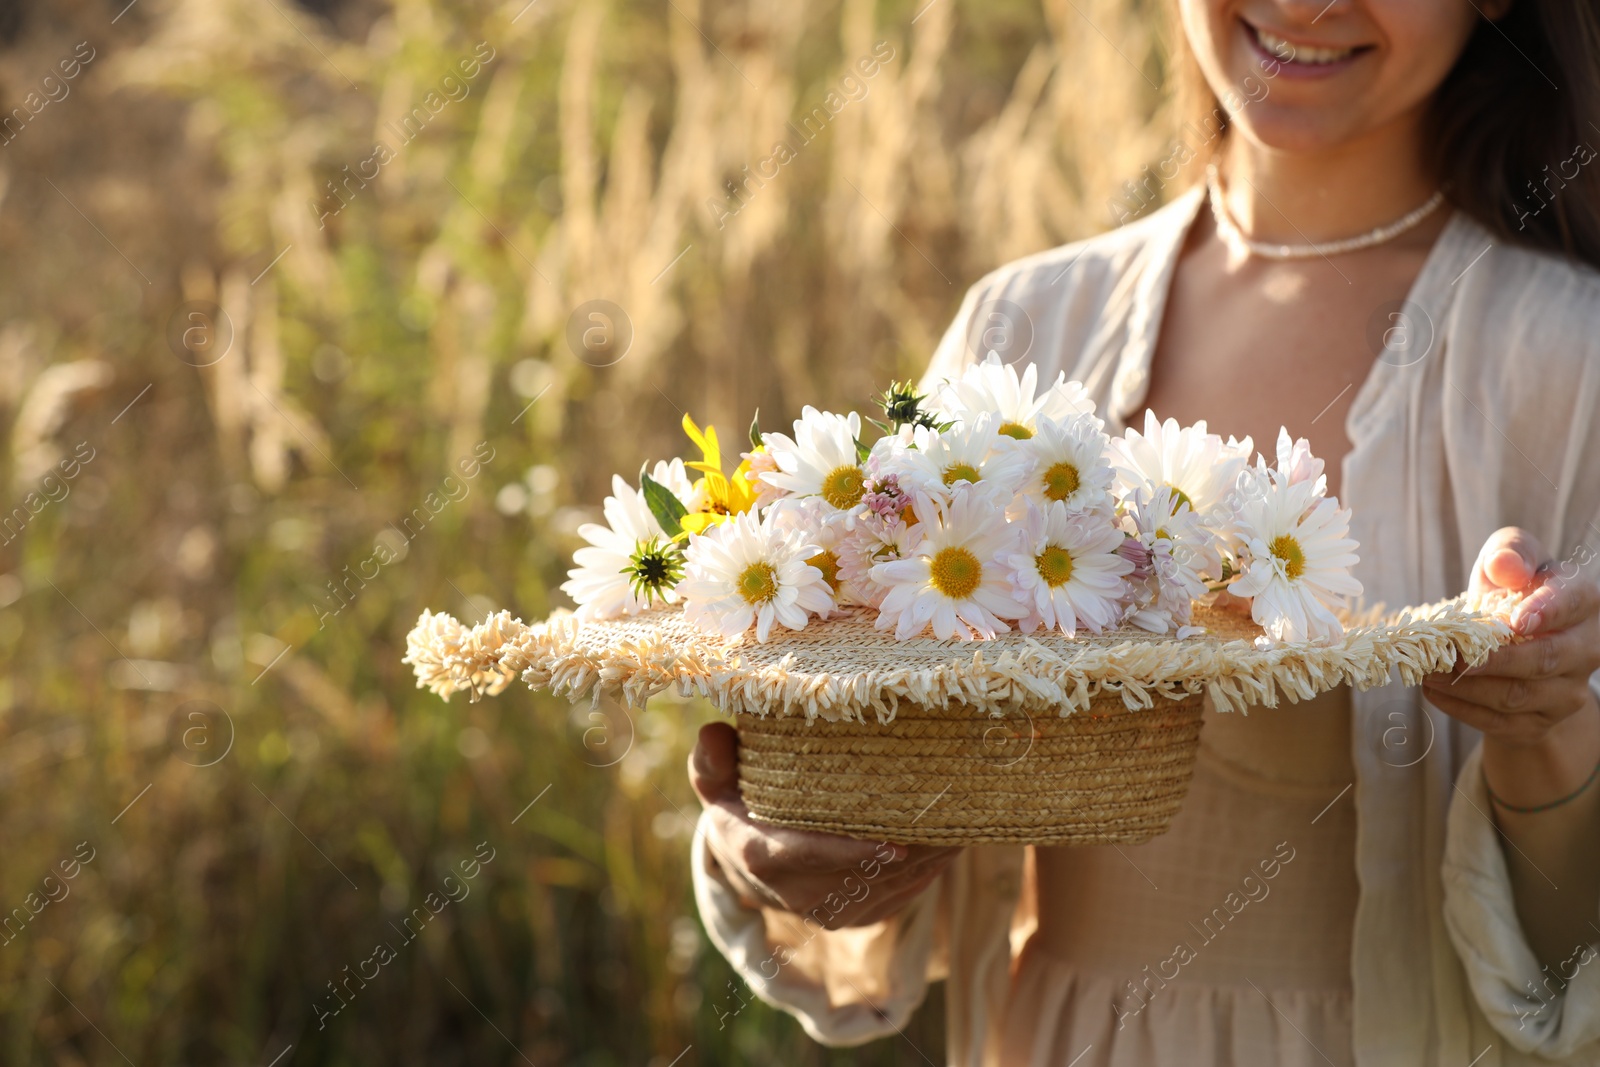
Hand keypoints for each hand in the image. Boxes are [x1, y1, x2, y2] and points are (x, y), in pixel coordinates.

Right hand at [688, 722, 960, 928]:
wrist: (746, 861)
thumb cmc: (737, 802)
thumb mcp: (716, 778)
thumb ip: (713, 759)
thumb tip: (716, 732)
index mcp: (762, 855)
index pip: (809, 855)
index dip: (852, 852)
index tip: (895, 843)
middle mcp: (796, 894)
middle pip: (864, 874)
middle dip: (912, 850)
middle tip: (953, 814)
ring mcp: (828, 912)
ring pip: (890, 888)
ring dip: (929, 860)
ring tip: (962, 822)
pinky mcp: (854, 919)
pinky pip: (899, 899)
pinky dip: (928, 873)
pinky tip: (952, 844)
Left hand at [1422, 527, 1599, 747]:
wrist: (1523, 644)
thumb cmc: (1515, 591)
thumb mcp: (1512, 561)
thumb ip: (1511, 553)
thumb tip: (1504, 566)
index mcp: (1584, 603)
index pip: (1573, 604)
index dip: (1546, 612)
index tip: (1515, 621)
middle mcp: (1586, 650)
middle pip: (1543, 659)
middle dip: (1491, 659)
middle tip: (1446, 652)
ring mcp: (1567, 692)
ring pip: (1518, 696)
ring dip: (1467, 685)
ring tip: (1427, 670)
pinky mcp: (1540, 722)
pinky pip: (1500, 722)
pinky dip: (1461, 707)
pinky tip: (1433, 690)